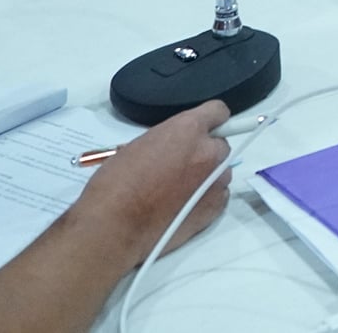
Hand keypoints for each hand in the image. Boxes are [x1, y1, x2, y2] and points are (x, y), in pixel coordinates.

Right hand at [71, 100, 231, 268]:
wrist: (116, 225)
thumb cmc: (118, 183)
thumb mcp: (140, 146)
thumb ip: (168, 142)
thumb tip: (175, 149)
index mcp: (189, 130)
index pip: (217, 111)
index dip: (210, 121)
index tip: (202, 130)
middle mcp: (209, 151)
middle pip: (219, 145)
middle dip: (205, 152)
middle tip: (183, 167)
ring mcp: (216, 180)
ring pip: (221, 171)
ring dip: (207, 176)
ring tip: (181, 191)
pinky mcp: (216, 206)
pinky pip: (220, 195)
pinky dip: (207, 198)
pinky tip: (186, 206)